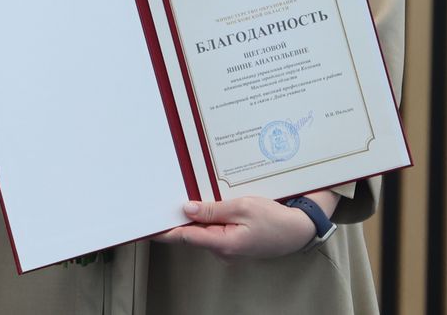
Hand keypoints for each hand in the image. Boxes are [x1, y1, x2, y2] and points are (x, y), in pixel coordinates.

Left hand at [154, 192, 330, 260]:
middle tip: (161, 200)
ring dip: (195, 216)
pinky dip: (209, 217)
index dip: (164, 231)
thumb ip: (213, 210)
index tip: (147, 226)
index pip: (185, 237)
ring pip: (204, 230)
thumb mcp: (243, 207)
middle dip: (178, 218)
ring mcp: (229, 247)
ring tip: (183, 196)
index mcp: (224, 244)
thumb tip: (187, 210)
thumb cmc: (275, 219)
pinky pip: (215, 229)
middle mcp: (223, 250)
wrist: (300, 229)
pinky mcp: (234, 241)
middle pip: (192, 233)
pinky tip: (206, 203)